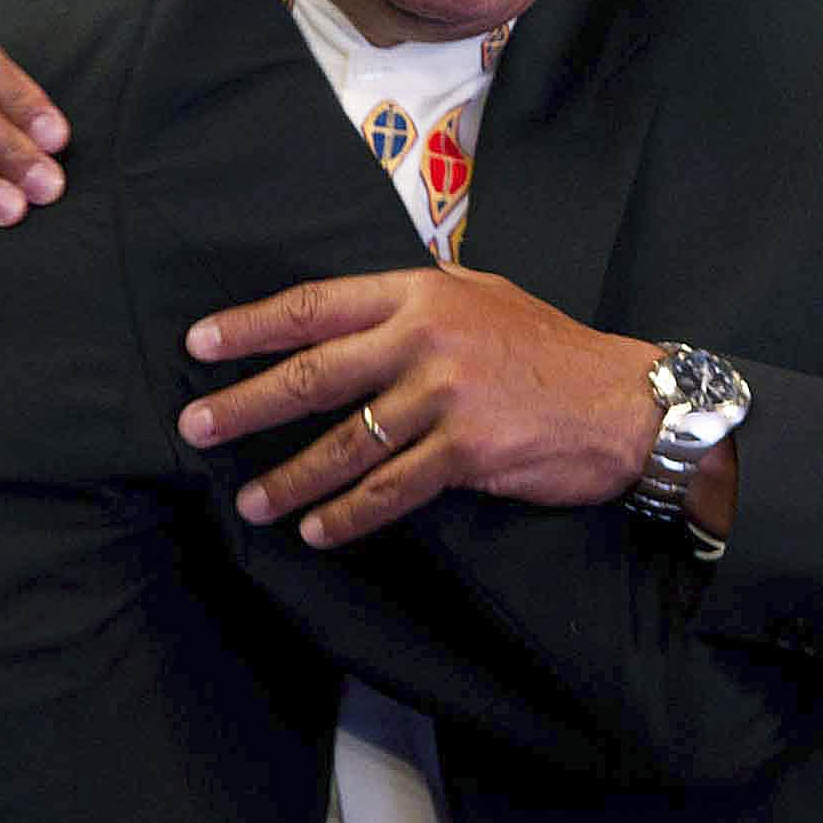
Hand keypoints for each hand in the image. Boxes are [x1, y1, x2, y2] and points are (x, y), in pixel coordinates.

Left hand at [176, 267, 674, 547]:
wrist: (626, 400)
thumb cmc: (549, 348)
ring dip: (290, 476)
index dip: (252, 326)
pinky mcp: (467, 450)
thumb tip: (346, 316)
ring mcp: (445, 395)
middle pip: (314, 374)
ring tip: (249, 501)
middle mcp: (424, 338)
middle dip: (246, 404)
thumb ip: (414, 303)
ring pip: (346, 443)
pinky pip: (391, 489)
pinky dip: (349, 515)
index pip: (315, 306)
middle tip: (196, 428)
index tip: (200, 344)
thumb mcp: (480, 296)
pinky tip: (316, 530)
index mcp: (419, 292)